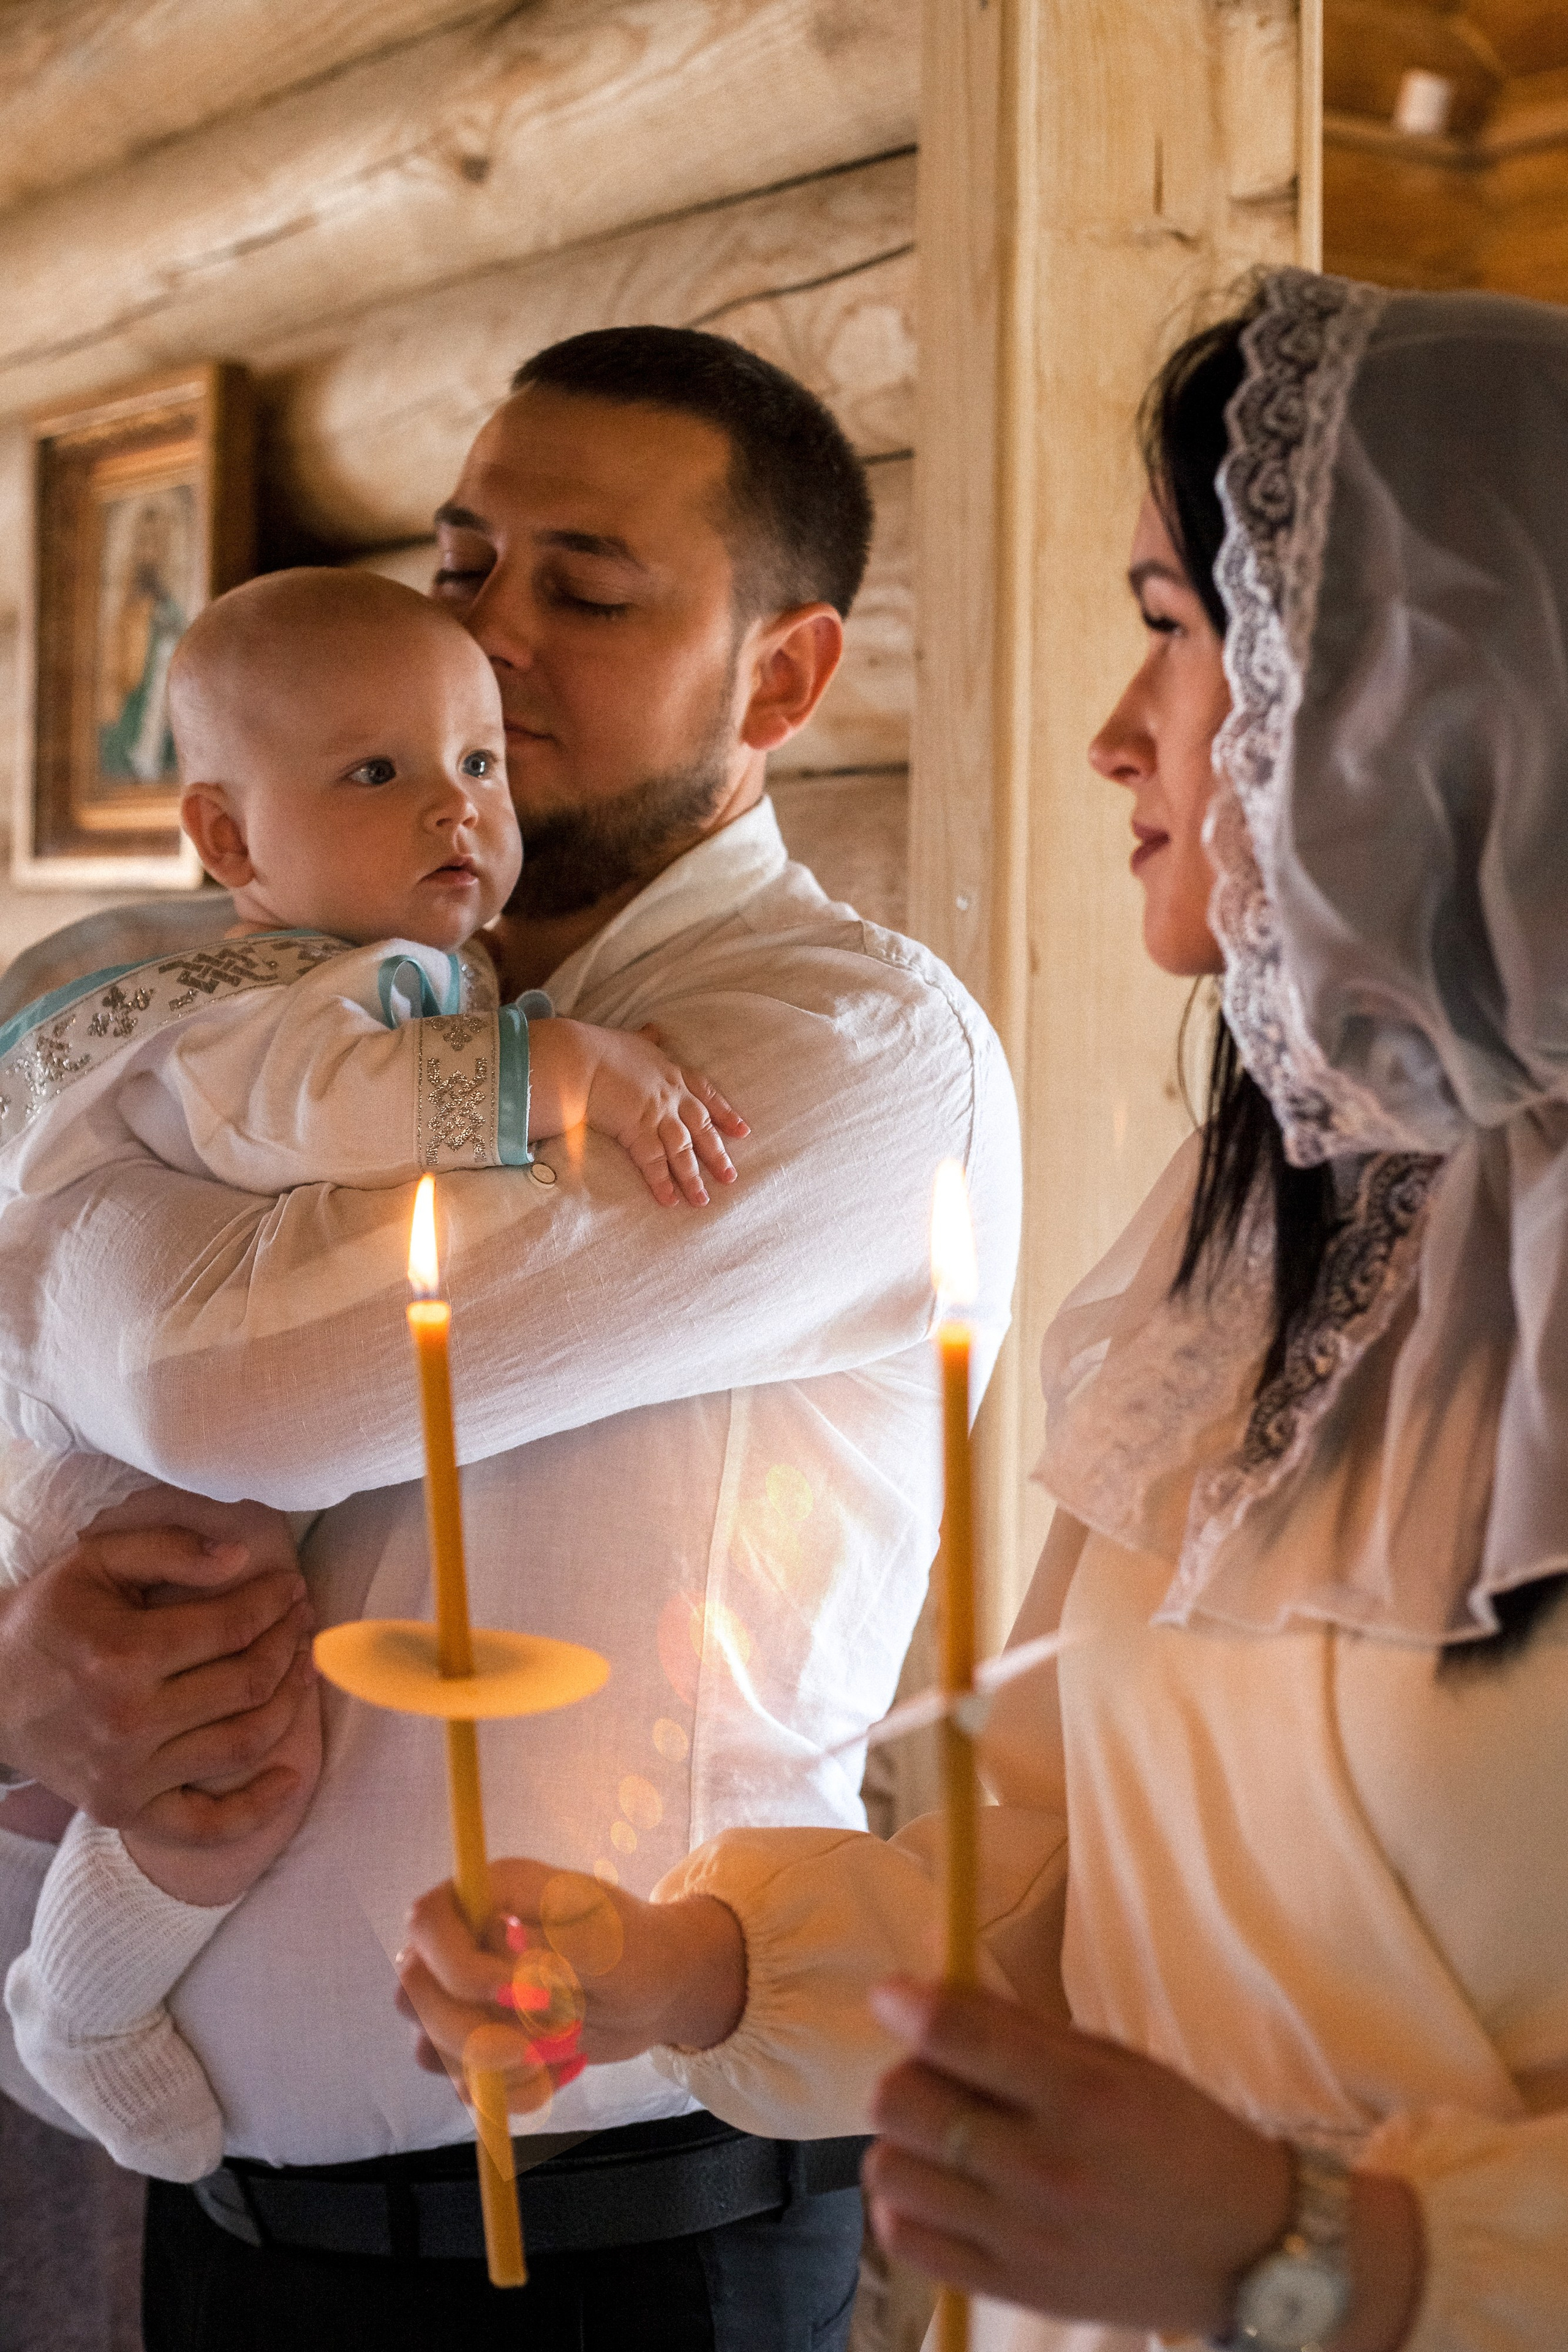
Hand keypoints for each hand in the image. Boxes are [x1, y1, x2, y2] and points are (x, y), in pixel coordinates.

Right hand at [0, 1527, 315, 1847]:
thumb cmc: (48, 1619)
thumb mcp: (97, 1562)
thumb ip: (170, 1549)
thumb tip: (241, 1557)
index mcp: (121, 1655)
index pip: (232, 1627)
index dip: (275, 1603)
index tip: (291, 1587)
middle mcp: (128, 1722)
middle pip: (247, 1683)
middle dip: (289, 1643)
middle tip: (301, 1621)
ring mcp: (128, 1775)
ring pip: (244, 1743)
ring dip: (290, 1703)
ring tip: (303, 1669)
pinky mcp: (124, 1811)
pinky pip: (207, 1825)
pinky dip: (258, 1808)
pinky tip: (291, 1776)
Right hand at [395, 1859, 745, 2114]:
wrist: (656, 1990)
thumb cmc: (632, 1944)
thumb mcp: (602, 1937)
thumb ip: (550, 1942)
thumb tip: (501, 1951)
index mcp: (488, 1895)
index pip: (426, 1922)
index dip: (455, 1964)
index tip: (512, 1991)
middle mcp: (464, 1942)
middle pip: (415, 1993)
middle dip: (471, 2032)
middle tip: (528, 2051)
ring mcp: (466, 1996)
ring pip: (432, 2045)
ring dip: (490, 2069)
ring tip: (556, 2055)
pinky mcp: (480, 2041)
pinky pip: (464, 2083)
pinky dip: (509, 2093)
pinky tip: (555, 2075)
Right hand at [528, 1019, 747, 1206]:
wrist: (579, 1058)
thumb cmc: (600, 1046)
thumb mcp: (631, 1038)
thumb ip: (646, 1039)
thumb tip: (654, 1030)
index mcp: (671, 1073)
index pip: (706, 1094)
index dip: (725, 1114)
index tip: (742, 1131)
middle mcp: (670, 1095)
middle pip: (700, 1128)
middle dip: (717, 1155)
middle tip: (730, 1177)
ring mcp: (656, 1114)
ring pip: (682, 1150)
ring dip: (692, 1178)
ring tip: (702, 1201)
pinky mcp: (637, 1130)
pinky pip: (653, 1162)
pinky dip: (662, 1182)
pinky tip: (669, 1201)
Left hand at [865, 1980, 1422, 2350]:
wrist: (1244, 2250)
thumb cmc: (1180, 2137)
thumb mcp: (1116, 2063)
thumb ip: (1020, 2026)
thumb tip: (932, 1982)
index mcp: (1081, 2095)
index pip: (955, 2035)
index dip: (905, 2004)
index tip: (892, 1994)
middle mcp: (1046, 2167)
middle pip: (903, 2101)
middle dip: (908, 2070)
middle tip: (939, 2073)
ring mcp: (1023, 2236)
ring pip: (890, 2169)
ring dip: (903, 2139)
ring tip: (941, 2133)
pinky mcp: (1012, 2289)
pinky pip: (906, 2240)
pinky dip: (904, 2204)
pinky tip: (940, 2186)